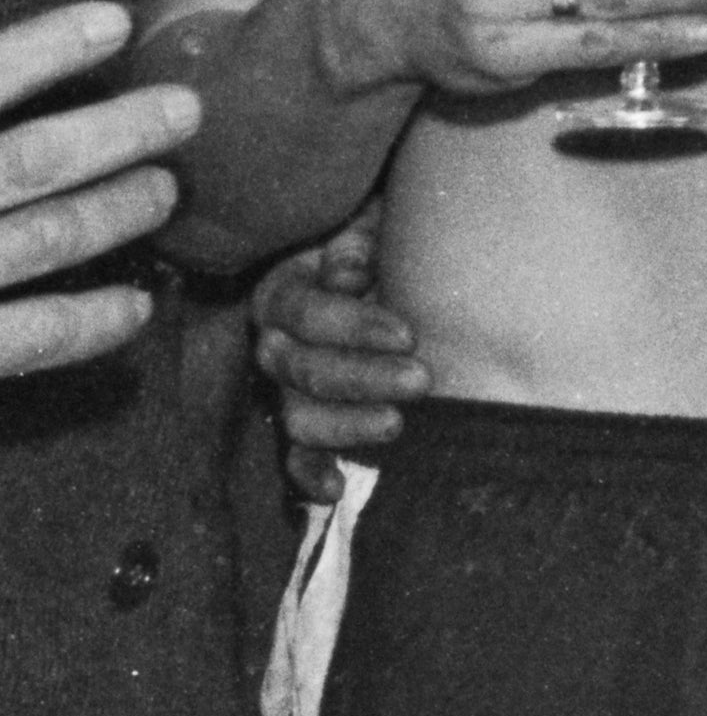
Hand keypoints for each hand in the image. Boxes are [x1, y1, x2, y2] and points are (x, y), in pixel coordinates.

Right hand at [0, 0, 196, 380]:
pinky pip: (19, 339)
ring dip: (115, 211)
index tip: (112, 21)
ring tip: (166, 188)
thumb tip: (9, 63)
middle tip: (184, 110)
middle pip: (29, 161)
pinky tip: (136, 307)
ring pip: (41, 240)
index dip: (41, 49)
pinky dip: (85, 325)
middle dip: (117, 132)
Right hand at [254, 206, 423, 490]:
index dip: (351, 326)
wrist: (405, 258)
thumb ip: (359, 243)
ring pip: (298, 413)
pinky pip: (295, 452)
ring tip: (398, 424)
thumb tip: (346, 274)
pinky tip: (334, 489)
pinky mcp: (305, 418)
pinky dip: (309, 472)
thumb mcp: (378, 226)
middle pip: (302, 368)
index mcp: (286, 289)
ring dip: (347, 424)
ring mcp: (286, 386)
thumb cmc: (393, 240)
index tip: (409, 334)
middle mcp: (275, 341)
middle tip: (422, 380)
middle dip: (363, 378)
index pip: (302, 312)